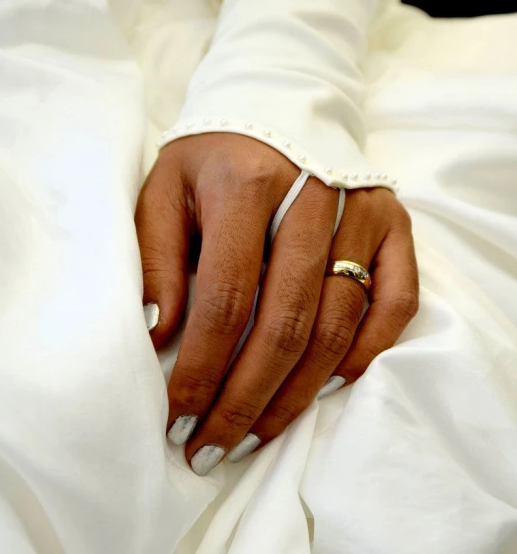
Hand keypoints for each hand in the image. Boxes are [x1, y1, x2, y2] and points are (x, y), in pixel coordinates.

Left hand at [135, 134, 417, 473]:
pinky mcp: (394, 226)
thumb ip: (157, 258)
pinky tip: (328, 388)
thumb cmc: (214, 156)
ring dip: (297, 394)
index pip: (226, 299)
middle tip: (213, 447)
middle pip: (287, 325)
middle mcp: (315, 198)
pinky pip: (396, 302)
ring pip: (339, 326)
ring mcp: (363, 213)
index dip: (202, 369)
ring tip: (257, 435)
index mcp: (248, 185)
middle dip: (246, 400)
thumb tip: (159, 336)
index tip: (179, 417)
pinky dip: (368, 352)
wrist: (280, 106)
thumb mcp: (166, 189)